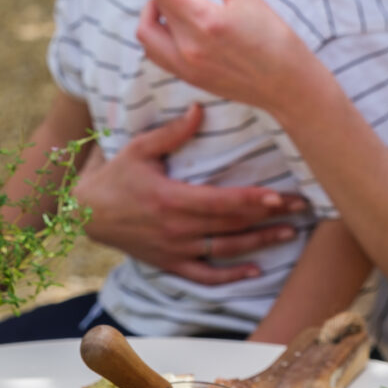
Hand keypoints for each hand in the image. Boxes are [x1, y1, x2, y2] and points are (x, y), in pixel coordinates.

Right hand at [75, 104, 305, 284]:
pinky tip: (254, 272)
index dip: (254, 200)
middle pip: (232, 225)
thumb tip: (200, 109)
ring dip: (260, 243)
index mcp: (171, 199)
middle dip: (269, 217)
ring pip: (225, 250)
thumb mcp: (139, 148)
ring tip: (290, 234)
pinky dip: (230, 278)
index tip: (281, 196)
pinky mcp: (169, 264)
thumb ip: (172, 132)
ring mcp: (174, 250)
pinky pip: (204, 276)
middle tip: (301, 208)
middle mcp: (176, 229)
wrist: (85, 214)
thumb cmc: (115, 176)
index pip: (223, 202)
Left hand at [138, 0, 309, 114]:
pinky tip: (174, 22)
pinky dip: (156, 32)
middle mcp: (188, 46)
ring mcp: (184, 66)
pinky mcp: (186, 77)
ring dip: (152, 8)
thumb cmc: (274, 37)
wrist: (286, 83)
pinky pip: (155, 52)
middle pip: (156, 2)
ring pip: (146, 31)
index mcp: (205, 21)